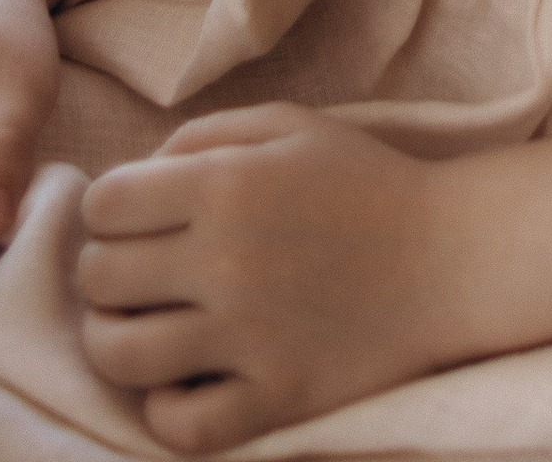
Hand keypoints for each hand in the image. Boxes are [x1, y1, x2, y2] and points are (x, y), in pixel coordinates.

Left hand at [75, 86, 551, 446]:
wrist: (450, 257)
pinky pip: (178, 425)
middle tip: (137, 271)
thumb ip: (205, 135)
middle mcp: (226, 259)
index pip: (104, 203)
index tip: (132, 217)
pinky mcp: (273, 398)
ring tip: (142, 327)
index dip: (107, 209)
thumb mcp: (290, 125)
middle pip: (101, 277)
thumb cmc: (364, 183)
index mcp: (228, 183)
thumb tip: (131, 176)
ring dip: (114, 339)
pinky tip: (183, 380)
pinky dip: (164, 408)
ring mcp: (247, 336)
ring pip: (119, 354)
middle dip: (105, 270)